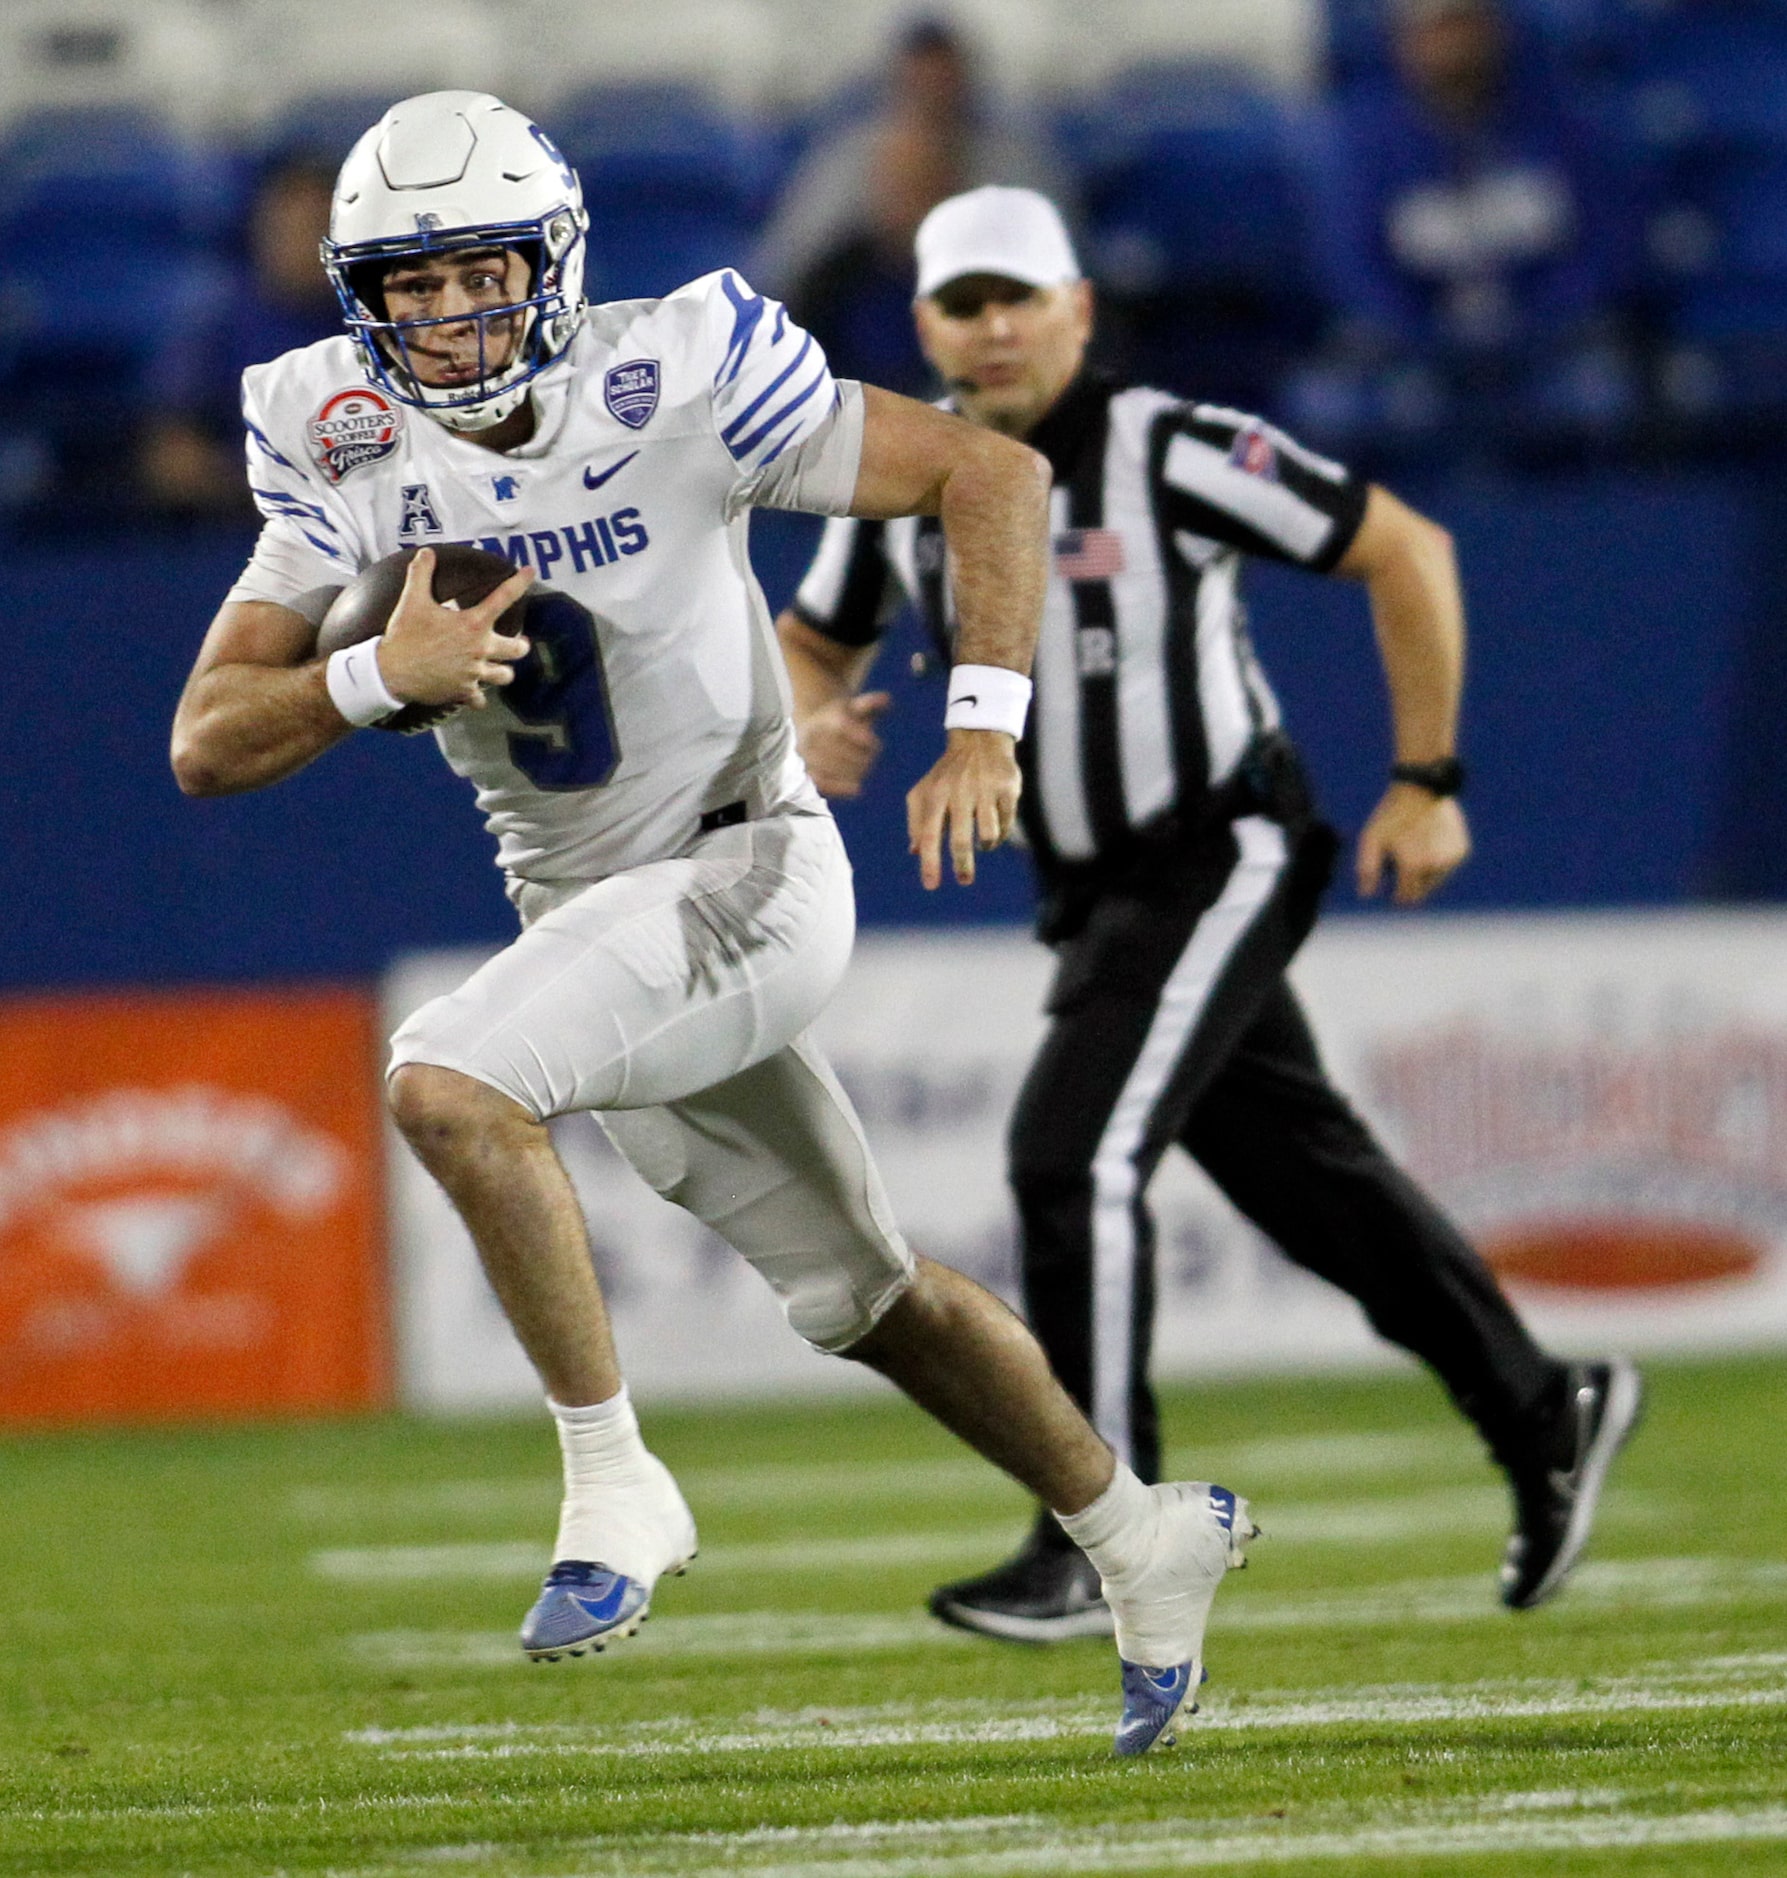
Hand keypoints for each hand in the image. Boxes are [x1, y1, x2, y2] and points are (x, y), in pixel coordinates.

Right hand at [376, 548, 534, 710]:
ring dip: (503, 672)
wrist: (390, 672)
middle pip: (517, 649)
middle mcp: (480, 649)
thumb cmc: (404, 635)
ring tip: (499, 668)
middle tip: (518, 643)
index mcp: (472, 624)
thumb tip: (426, 552)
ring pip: (504, 676)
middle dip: (520, 646)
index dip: (520, 582)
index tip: (530, 572)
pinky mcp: (464, 692)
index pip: (504, 597)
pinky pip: (481, 699)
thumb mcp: (412, 600)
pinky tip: (475, 692)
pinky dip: (479, 697)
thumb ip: (421, 574)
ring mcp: (474, 673)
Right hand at [797, 691, 891, 797]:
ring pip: (830, 767)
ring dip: (852, 770)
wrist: (813, 726)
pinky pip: (821, 782)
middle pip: (837, 749)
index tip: (876, 744)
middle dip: (859, 755)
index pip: (841, 725)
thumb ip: (870, 703)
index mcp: (823, 717)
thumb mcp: (854, 705)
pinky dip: (840, 787)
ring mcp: (806, 755)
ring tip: (866, 769)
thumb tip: (886, 700)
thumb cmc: (840, 716)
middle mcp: (810, 736)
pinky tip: (857, 788)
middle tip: (873, 758)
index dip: (859, 735)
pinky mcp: (807, 770)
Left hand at [906, 727, 1020, 888]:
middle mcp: (959, 792)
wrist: (979, 740)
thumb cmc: (947, 774)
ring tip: (984, 847)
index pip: (928, 835)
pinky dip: (1001, 833)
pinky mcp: (1007, 787)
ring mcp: (984, 789)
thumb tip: (914, 852)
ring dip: (986, 846)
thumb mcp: (924, 792)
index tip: (931, 885)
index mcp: (935, 795)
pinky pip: (1006, 823)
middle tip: (964, 880)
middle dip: (962, 865)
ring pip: (988, 833)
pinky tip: (996, 831)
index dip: (929, 863)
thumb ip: (916, 821)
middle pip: (960, 839)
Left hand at [1356, 782, 1470, 904]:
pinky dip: (1438, 860)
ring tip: (1415, 849)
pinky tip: (1429, 842)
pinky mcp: (1462, 850)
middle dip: (1410, 885)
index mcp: (1412, 867)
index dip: (1395, 895)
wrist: (1422, 789)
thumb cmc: (1391, 815)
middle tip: (1402, 864)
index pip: (1405, 898)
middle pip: (1422, 892)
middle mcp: (1435, 866)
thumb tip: (1366, 895)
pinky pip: (1447, 866)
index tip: (1391, 887)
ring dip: (1425, 873)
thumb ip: (1367, 869)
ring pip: (1436, 880)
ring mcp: (1451, 858)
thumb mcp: (1371, 839)